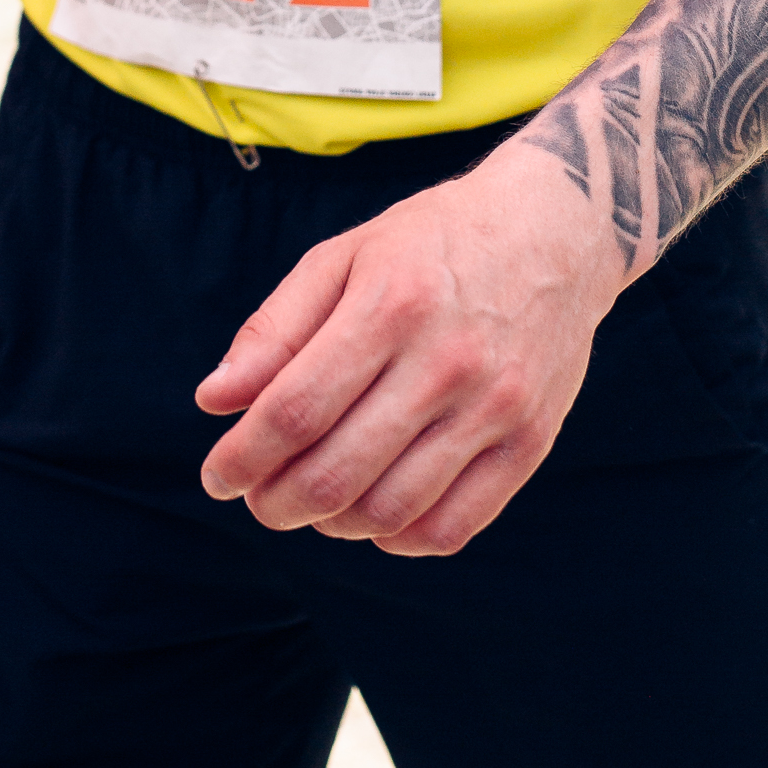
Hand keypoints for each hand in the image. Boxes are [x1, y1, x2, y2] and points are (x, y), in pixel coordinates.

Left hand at [195, 139, 623, 557]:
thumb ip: (275, 329)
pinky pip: (452, 527)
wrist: (553, 230)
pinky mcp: (531, 441)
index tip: (217, 475)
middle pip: (338, 472)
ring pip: (391, 510)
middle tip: (258, 499)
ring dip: (332, 523)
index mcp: (390, 304)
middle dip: (277, 502)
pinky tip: (374, 514)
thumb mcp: (343, 257)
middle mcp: (447, 360)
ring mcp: (495, 406)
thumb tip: (214, 401)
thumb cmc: (430, 243)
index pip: (296, 410)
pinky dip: (398, 538)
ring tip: (313, 502)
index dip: (243, 457)